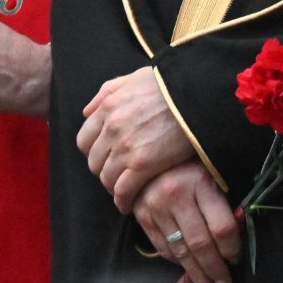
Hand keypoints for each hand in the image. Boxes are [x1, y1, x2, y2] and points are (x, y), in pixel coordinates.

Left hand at [76, 66, 194, 212]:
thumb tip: (88, 111)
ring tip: (126, 191)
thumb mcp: (134, 78)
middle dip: (104, 170)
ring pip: (107, 178)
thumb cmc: (171, 84)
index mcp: (108, 107)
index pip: (85, 140)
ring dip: (114, 187)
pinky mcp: (143, 164)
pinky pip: (123, 190)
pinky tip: (129, 205)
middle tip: (118, 176)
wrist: (197, 94)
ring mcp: (125, 147)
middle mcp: (111, 128)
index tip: (106, 158)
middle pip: (94, 162)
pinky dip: (123, 201)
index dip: (94, 152)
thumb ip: (108, 92)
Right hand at [133, 161, 240, 282]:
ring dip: (197, 274)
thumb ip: (223, 205)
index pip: (222, 227)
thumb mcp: (213, 175)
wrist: (150, 151)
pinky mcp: (142, 215)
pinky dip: (177, 262)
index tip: (237, 259)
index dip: (232, 249)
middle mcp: (176, 195)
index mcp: (201, 182)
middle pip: (201, 244)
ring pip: (181, 251)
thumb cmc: (191, 164)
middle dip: (215, 270)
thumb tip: (235, 242)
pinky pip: (162, 247)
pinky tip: (187, 270)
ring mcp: (156, 206)